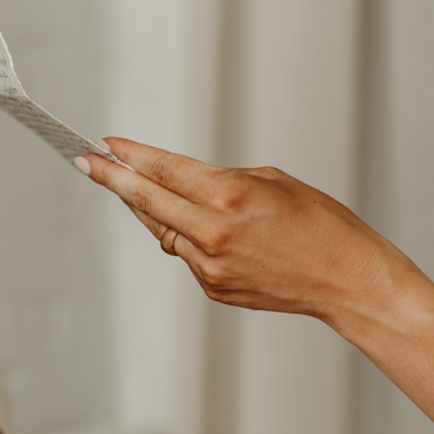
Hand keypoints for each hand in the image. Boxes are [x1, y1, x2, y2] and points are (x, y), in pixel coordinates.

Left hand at [75, 139, 421, 325]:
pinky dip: (185, 237)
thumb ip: (220, 181)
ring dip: (152, 210)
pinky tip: (199, 228)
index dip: (131, 156)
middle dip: (113, 180)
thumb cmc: (322, 223)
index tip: (106, 144)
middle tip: (85, 162)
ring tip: (142, 190)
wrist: (348, 281)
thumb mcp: (272, 182)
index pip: (165, 170)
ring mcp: (210, 266)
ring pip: (163, 231)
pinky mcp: (213, 288)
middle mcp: (213, 233)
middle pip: (147, 202)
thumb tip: (180, 183)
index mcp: (230, 196)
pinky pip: (185, 255)